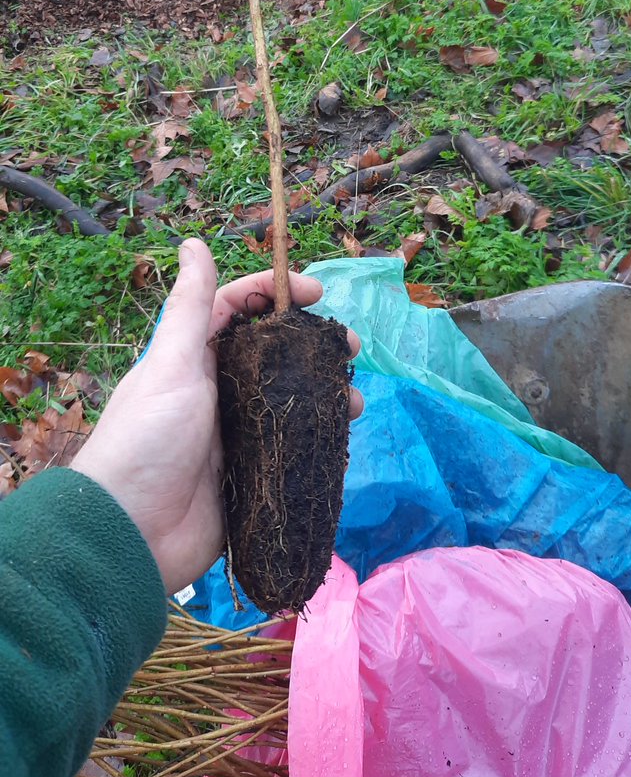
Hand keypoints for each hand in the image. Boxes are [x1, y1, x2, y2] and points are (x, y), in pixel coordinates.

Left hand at [71, 238, 361, 594]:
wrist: (130, 536)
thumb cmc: (146, 441)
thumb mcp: (171, 367)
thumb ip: (190, 308)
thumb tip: (191, 240)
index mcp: (192, 360)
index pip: (237, 310)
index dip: (275, 293)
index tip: (318, 292)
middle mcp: (216, 392)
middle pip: (273, 356)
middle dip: (314, 346)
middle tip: (351, 348)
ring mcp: (235, 436)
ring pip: (290, 402)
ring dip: (325, 395)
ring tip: (355, 400)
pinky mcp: (250, 476)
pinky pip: (292, 449)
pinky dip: (319, 440)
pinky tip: (342, 437)